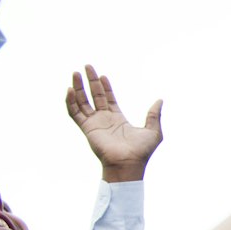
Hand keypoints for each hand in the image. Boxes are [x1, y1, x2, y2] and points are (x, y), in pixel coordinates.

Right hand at [64, 65, 161, 182]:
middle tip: (87, 66)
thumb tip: (160, 100)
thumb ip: (154, 114)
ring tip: (75, 73)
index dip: (105, 86)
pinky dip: (71, 102)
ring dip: (78, 88)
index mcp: (117, 118)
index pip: (108, 98)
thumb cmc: (141, 151)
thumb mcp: (153, 130)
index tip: (102, 75)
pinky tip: (70, 90)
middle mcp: (104, 119)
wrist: (129, 163)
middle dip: (90, 81)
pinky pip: (75, 113)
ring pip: (82, 102)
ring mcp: (94, 123)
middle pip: (94, 96)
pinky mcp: (87, 128)